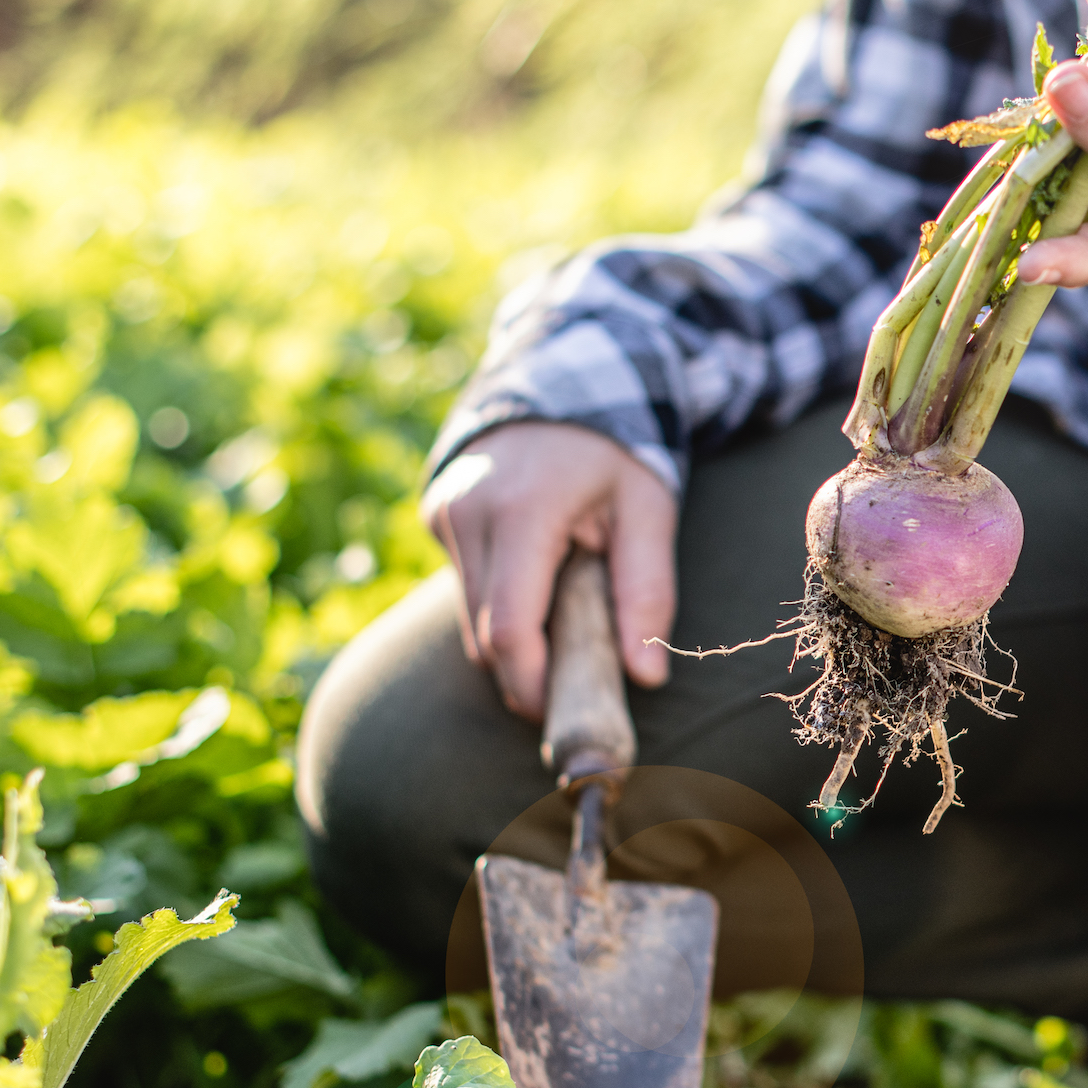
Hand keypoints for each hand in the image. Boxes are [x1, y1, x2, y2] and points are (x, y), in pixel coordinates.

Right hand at [422, 420, 677, 718]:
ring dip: (513, 641)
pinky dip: (499, 604)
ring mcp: (445, 513)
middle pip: (483, 634)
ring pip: (468, 617)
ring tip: (566, 621)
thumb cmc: (616, 448)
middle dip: (525, 674)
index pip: (508, 629)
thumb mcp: (650, 509)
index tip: (564, 712)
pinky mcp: (437, 515)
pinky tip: (539, 582)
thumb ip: (647, 593)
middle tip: (576, 683)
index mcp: (523, 512)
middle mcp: (469, 513)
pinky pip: (464, 587)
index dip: (532, 685)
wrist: (562, 376)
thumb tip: (647, 679)